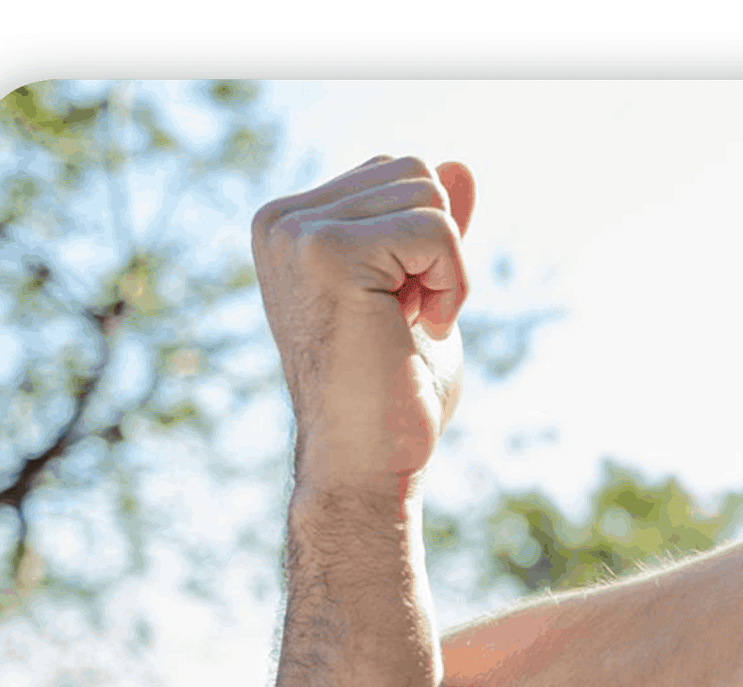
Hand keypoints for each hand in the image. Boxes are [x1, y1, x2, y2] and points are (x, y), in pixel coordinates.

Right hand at [251, 156, 476, 483]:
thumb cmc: (393, 393)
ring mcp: (297, 233)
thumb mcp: (422, 293)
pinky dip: (452, 283)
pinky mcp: (327, 251)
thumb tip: (460, 166)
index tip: (402, 308)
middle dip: (439, 250)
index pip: (396, 174)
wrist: (366, 463)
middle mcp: (282, 220)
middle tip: (409, 320)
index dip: (427, 242)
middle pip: (415, 173)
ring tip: (411, 325)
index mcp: (292, 224)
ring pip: (429, 194)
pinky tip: (422, 329)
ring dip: (447, 269)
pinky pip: (436, 229)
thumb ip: (431, 230)